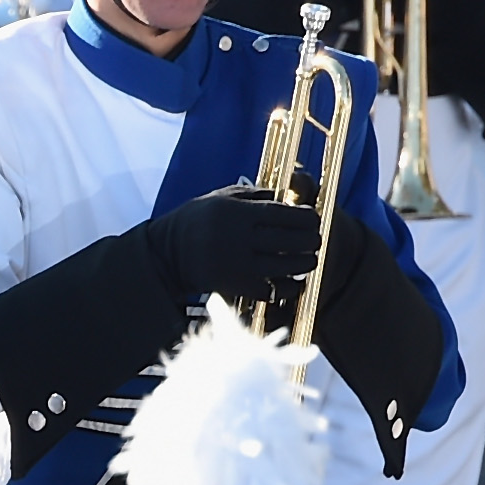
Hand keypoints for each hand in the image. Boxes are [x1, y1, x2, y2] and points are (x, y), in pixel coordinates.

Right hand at [148, 186, 322, 303]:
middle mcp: (237, 238)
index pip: (282, 214)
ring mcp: (236, 264)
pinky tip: (294, 283)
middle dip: (310, 241)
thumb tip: (287, 196)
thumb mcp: (220, 198)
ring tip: (311, 261)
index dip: (305, 217)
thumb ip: (253, 195)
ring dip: (304, 264)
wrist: (167, 254)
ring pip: (284, 266)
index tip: (314, 218)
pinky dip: (287, 287)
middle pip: (288, 240)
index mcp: (235, 213)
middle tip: (317, 240)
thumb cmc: (196, 221)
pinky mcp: (233, 286)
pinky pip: (270, 289)